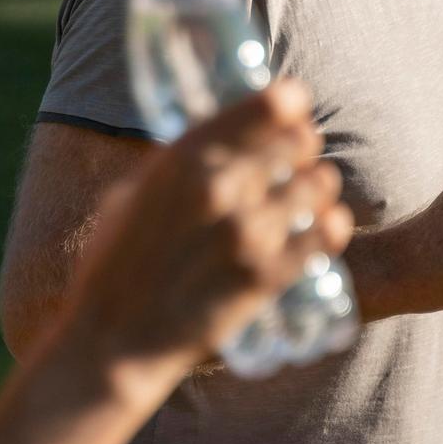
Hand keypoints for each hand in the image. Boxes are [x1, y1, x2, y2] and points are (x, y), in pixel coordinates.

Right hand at [58, 80, 352, 383]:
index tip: (291, 106)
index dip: (288, 101)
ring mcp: (248, 233)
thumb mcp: (132, 196)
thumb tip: (212, 148)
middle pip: (299, 140)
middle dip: (302, 143)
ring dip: (319, 184)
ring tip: (312, 192)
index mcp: (183, 159)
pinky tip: (326, 225)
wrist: (114, 342)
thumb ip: (175, 169)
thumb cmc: (112, 267)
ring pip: (319, 184)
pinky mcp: (267, 276)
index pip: (266, 105)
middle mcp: (220, 188)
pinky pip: (326, 235)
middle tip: (298, 154)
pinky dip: (331, 226)